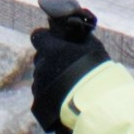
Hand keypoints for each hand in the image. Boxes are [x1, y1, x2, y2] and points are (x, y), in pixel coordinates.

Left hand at [31, 14, 107, 132]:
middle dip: (50, 60)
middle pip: (40, 58)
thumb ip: (82, 37)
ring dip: (50, 78)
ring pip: (41, 77)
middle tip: (66, 66)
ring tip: (69, 86)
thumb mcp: (94, 48)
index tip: (53, 41)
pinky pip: (41, 94)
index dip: (45, 38)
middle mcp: (41, 66)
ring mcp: (38, 85)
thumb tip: (79, 29)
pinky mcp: (37, 103)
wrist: (93, 104)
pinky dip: (50, 95)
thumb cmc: (96, 73)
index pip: (38, 35)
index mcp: (51, 49)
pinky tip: (64, 99)